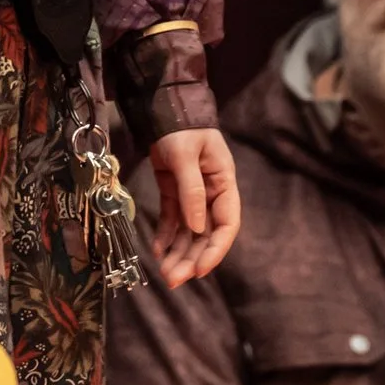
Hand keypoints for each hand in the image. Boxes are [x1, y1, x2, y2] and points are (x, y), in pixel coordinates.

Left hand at [147, 127, 239, 288]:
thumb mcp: (185, 155)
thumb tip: (198, 227)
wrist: (162, 105)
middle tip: (174, 280)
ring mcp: (192, 193)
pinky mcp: (173, 190)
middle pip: (206, 233)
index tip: (200, 270)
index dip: (215, 249)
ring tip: (164, 273)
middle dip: (192, 258)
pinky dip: (165, 235)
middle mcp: (211, 192)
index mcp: (224, 183)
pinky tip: (157, 251)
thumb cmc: (180, 126)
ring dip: (178, 252)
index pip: (227, 223)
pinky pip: (172, 219)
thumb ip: (192, 191)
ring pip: (188, 231)